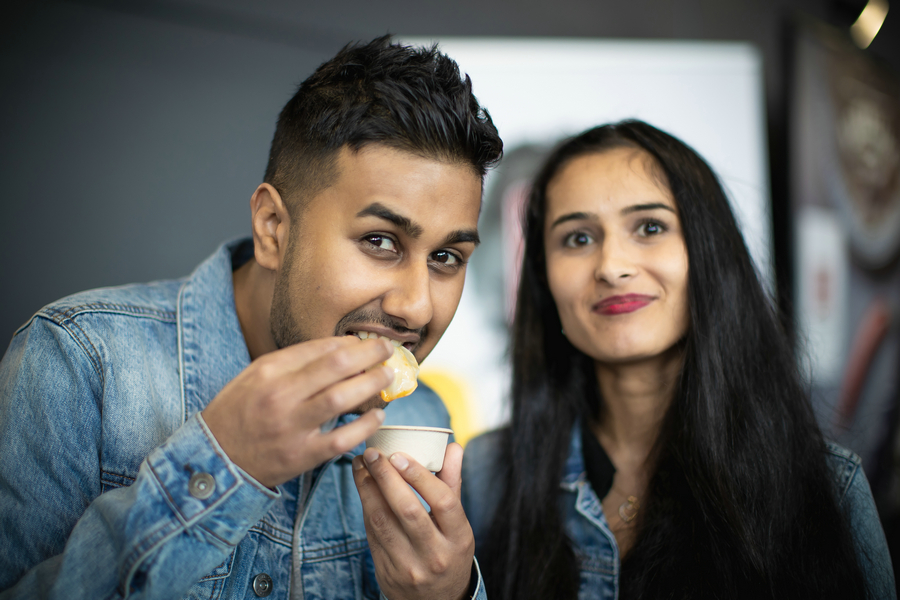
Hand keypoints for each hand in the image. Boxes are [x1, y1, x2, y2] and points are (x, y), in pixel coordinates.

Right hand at [202, 336, 393, 487]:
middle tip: (387, 351)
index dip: (350, 343)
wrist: (215, 458)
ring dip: (371, 384)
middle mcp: (280, 396)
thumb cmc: (239, 411)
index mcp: (269, 371)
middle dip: (369, 355)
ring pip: (342, 399)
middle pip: (336, 367)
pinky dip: (365, 425)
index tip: (367, 342)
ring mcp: (292, 427)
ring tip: (387, 377)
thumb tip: (339, 347)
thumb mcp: (255, 375)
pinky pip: (342, 438)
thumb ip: (294, 361)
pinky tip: (377, 415)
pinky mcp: (302, 456)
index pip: (320, 349)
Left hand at [353, 443, 474, 599]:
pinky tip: (362, 487)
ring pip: (383, 521)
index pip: (442, 501)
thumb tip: (453, 447)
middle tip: (373, 453)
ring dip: (367, 489)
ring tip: (360, 465)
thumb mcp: (458, 523)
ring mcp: (410, 566)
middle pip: (408, 510)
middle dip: (386, 477)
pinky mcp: (387, 572)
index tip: (399, 454)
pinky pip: (372, 534)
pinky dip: (365, 506)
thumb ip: (452, 484)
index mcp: (459, 538)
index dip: (419, 475)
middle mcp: (436, 554)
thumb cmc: (448, 551)